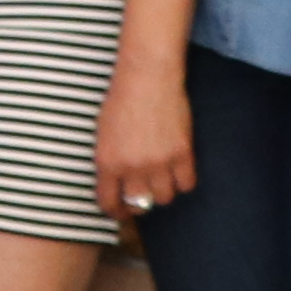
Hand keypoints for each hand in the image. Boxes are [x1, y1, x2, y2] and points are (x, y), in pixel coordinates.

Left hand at [97, 57, 195, 225]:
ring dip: (162, 192)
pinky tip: (178, 172)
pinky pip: (187, 184)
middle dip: (139, 205)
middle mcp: (132, 167)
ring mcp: (159, 162)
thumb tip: (115, 183)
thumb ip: (109, 160)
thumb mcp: (103, 134)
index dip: (115, 211)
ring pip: (165, 198)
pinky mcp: (182, 154)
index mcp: (107, 162)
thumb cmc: (121, 100)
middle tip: (142, 198)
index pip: (109, 202)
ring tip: (161, 180)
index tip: (119, 212)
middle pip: (139, 205)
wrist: (148, 78)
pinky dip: (183, 182)